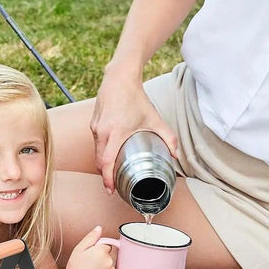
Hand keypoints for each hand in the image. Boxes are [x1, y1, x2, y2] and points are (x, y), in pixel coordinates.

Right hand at [60, 226, 116, 268]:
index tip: (91, 255)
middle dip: (102, 258)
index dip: (98, 250)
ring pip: (111, 266)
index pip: (107, 245)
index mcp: (101, 251)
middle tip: (90, 265)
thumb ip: (91, 237)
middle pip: (110, 255)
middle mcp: (109, 261)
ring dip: (105, 268)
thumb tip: (99, 228)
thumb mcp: (78, 250)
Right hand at [90, 66, 178, 192]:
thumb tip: (176, 155)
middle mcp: (102, 132)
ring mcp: (95, 128)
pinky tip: (109, 151)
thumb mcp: (154, 118)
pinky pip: (96, 141)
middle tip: (112, 185)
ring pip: (97, 151)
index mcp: (115, 133)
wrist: (119, 78)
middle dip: (104, 175)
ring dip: (103, 162)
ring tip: (111, 170)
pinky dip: (102, 149)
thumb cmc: (136, 98)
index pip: (106, 162)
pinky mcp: (93, 123)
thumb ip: (168, 137)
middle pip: (99, 161)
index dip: (107, 179)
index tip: (110, 189)